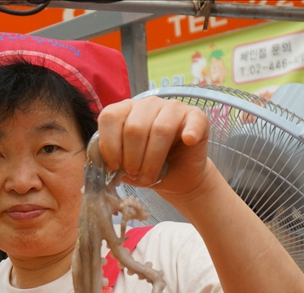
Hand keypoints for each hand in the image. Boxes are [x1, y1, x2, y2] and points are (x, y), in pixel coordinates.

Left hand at [96, 97, 211, 199]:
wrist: (177, 178)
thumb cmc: (148, 168)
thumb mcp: (125, 166)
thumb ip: (113, 160)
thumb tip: (107, 166)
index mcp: (126, 111)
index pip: (110, 117)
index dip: (109, 145)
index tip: (114, 167)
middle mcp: (148, 104)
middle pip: (134, 128)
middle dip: (132, 158)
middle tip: (135, 174)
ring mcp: (173, 108)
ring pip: (160, 129)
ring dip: (152, 160)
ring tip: (150, 177)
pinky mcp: (196, 117)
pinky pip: (193, 121)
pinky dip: (190, 132)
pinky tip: (188, 141)